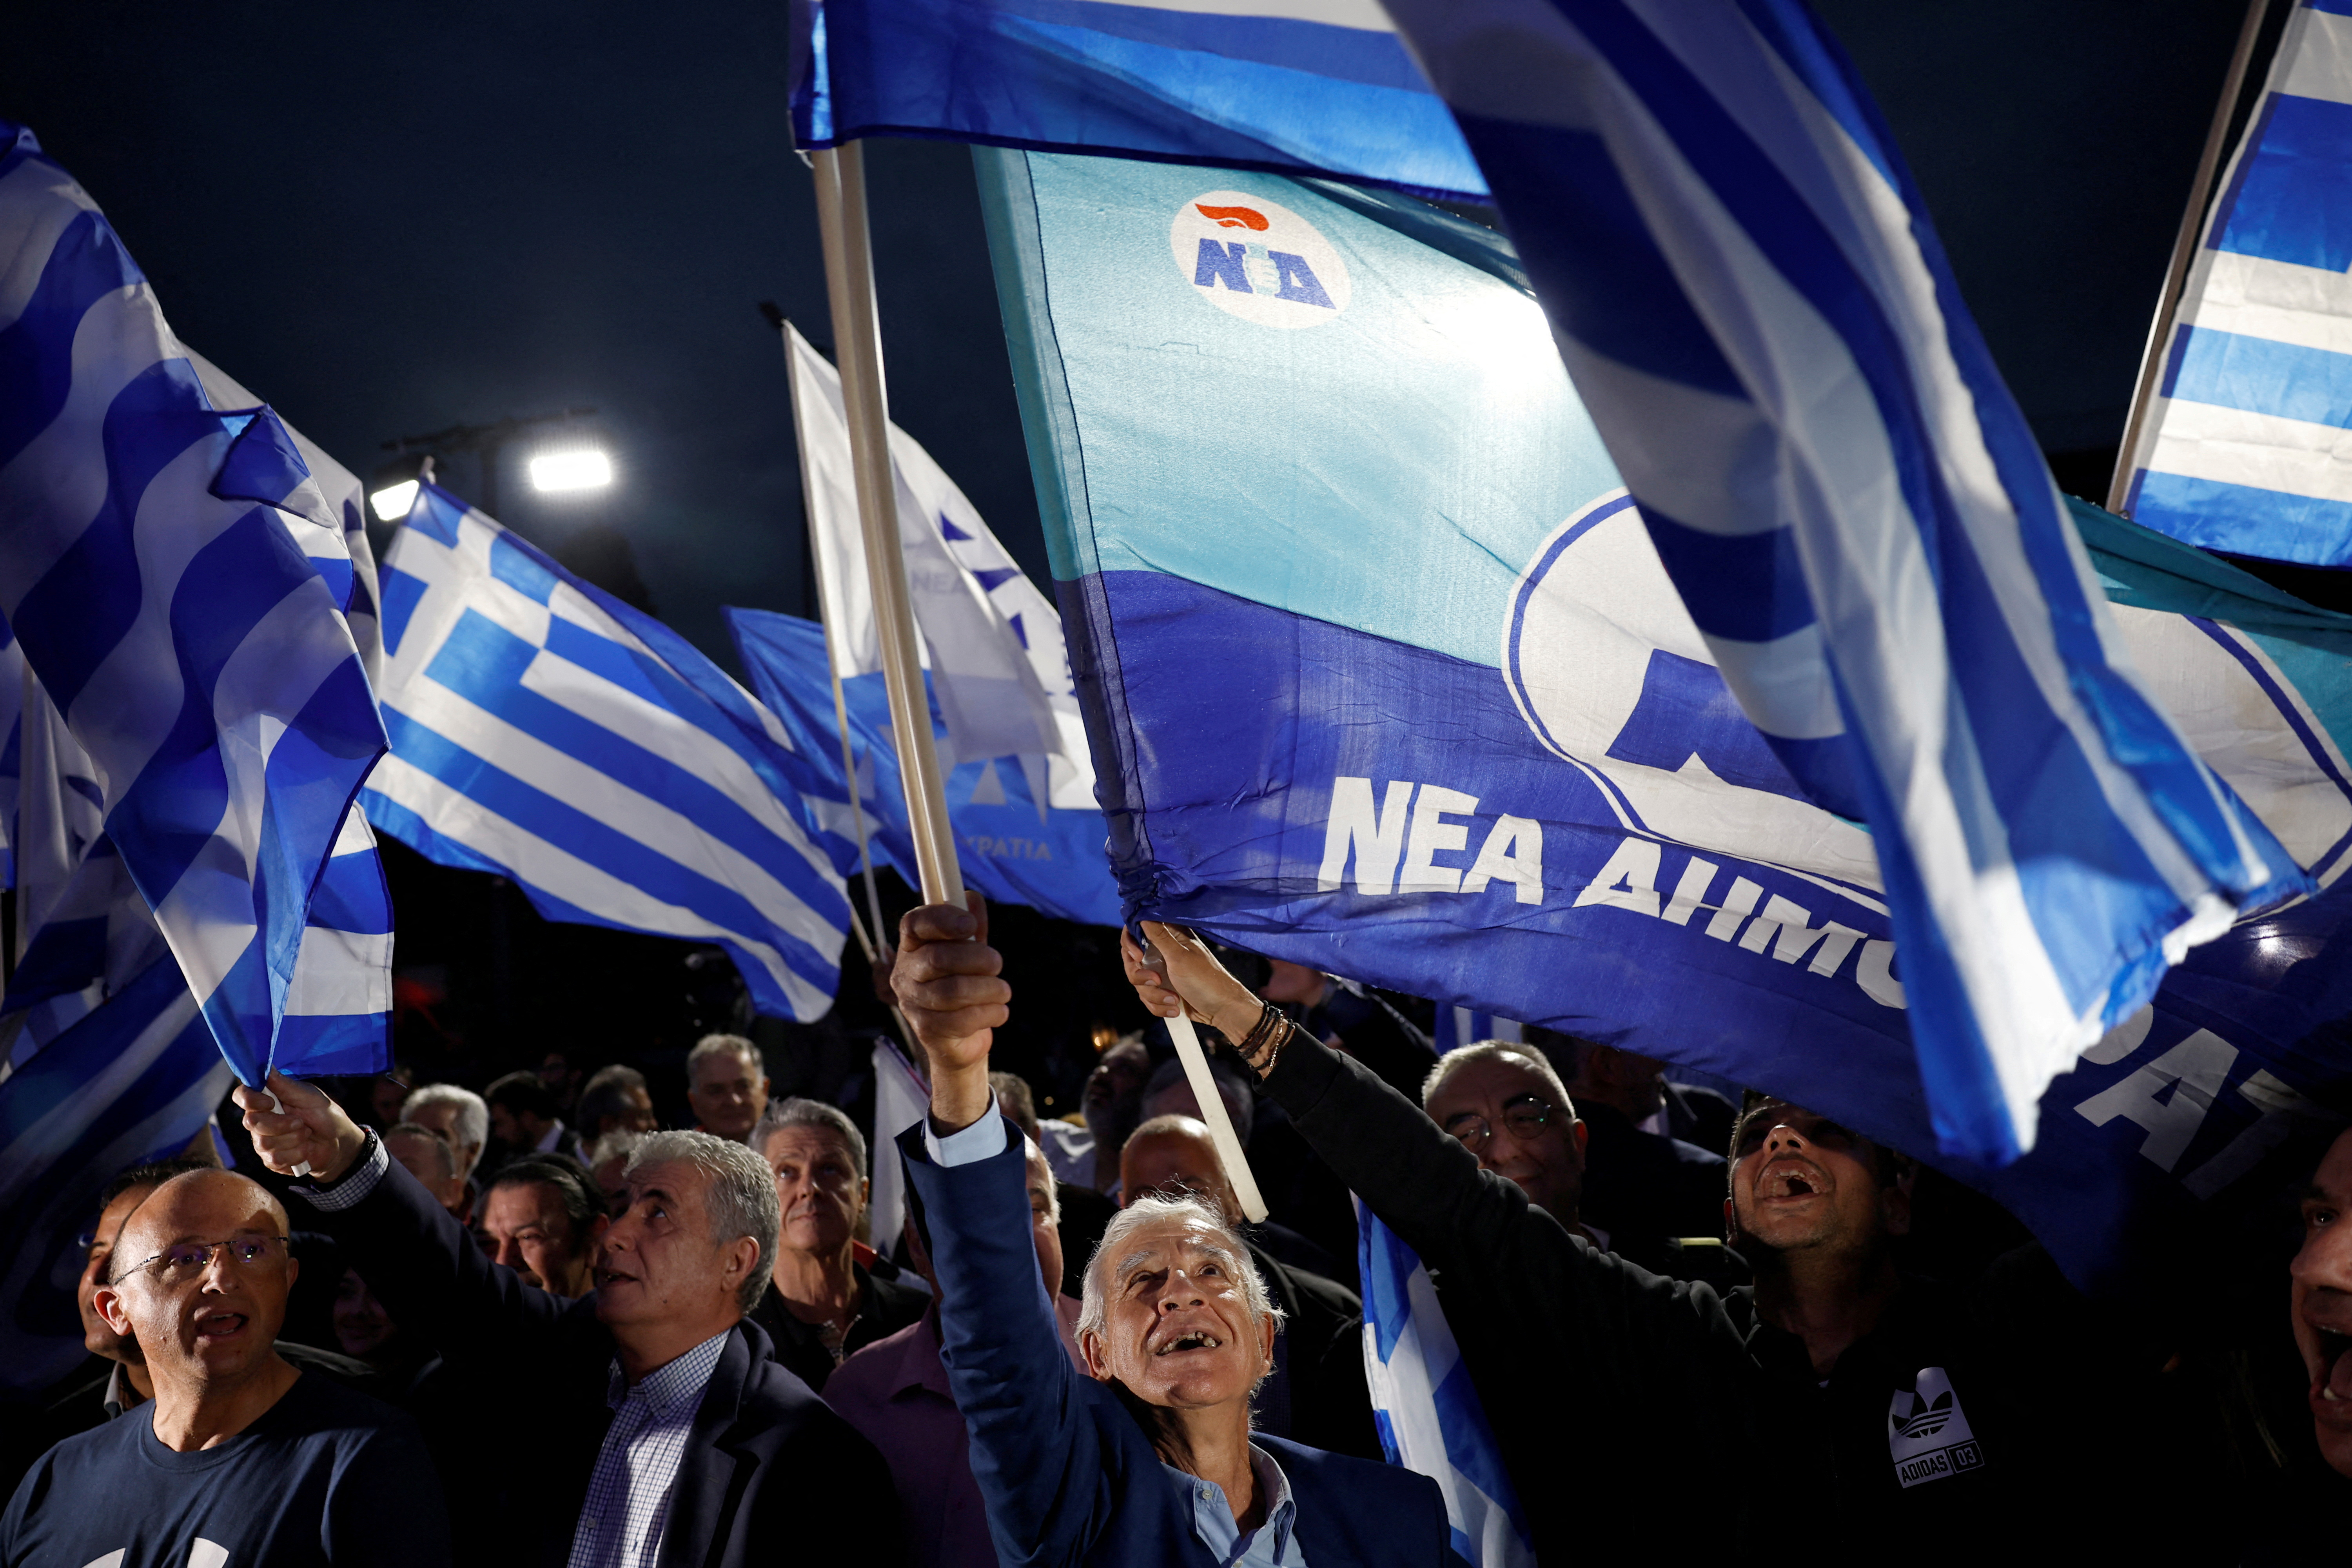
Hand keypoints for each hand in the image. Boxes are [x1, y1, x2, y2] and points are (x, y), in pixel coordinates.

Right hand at [234, 1071, 368, 1183]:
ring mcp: (263, 1141)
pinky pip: (275, 1159)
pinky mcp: (271, 1160)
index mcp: (266, 1100)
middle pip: (251, 1122)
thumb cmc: (324, 1114)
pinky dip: (296, 1153)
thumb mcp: (310, 1096)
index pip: (242, 1096)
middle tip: (301, 1122)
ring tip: (306, 1133)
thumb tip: (266, 1066)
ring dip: (293, 1138)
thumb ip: (286, 1085)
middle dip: (280, 1123)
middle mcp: (259, 1120)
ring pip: (265, 1143)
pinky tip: (306, 1148)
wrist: (338, 1142)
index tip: (271, 1102)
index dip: (250, 1100)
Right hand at [891, 894, 1005, 1131]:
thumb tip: (972, 900)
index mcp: (913, 945)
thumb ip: (973, 927)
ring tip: (1003, 991)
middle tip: (997, 963)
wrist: (959, 1038)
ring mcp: (911, 1002)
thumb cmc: (965, 983)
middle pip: (938, 958)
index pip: (914, 923)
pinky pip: (960, 1020)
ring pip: (953, 991)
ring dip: (989, 989)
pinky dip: (988, 1013)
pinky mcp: (925, 1029)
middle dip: (978, 959)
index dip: (942, 919)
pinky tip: (999, 1011)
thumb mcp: (971, 951)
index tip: (971, 924)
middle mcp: (905, 972)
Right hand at [1121, 923, 1264, 1040]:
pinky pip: (1147, 998)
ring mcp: (1162, 971)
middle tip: (1157, 981)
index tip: (1138, 956)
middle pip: (1132, 960)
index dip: (1131, 943)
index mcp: (1169, 937)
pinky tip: (1175, 1008)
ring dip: (1154, 995)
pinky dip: (1159, 1006)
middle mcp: (1163, 952)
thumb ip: (1158, 936)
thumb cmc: (1206, 981)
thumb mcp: (1179, 957)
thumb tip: (1143, 913)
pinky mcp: (1162, 990)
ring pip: (1138, 982)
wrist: (1221, 1011)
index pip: (1137, 930)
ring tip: (1174, 1000)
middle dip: (1141, 977)